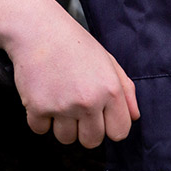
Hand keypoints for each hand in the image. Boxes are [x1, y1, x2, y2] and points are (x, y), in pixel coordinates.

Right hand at [8, 2, 139, 148]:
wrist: (37, 29)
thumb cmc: (73, 44)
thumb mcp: (107, 61)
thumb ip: (126, 90)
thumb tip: (134, 117)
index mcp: (110, 90)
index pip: (119, 133)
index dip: (109, 126)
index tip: (99, 116)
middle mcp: (88, 101)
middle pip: (92, 141)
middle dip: (84, 129)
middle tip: (75, 106)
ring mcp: (62, 106)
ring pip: (66, 139)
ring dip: (61, 124)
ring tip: (58, 98)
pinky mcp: (37, 108)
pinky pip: (40, 130)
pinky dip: (39, 118)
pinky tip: (42, 96)